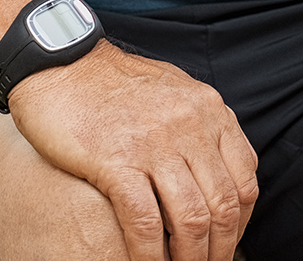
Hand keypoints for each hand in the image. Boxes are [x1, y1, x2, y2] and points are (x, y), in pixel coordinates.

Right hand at [7, 41, 258, 260]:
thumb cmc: (109, 80)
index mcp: (209, 109)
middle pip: (223, 206)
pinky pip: (145, 221)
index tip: (226, 242)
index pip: (245, 179)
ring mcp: (154, 143)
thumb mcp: (172, 88)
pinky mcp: (116, 161)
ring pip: (191, 219)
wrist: (57, 60)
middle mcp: (191, 125)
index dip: (240, 222)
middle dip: (219, 249)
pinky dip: (148, 254)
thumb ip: (198, 122)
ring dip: (188, 258)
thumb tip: (216, 159)